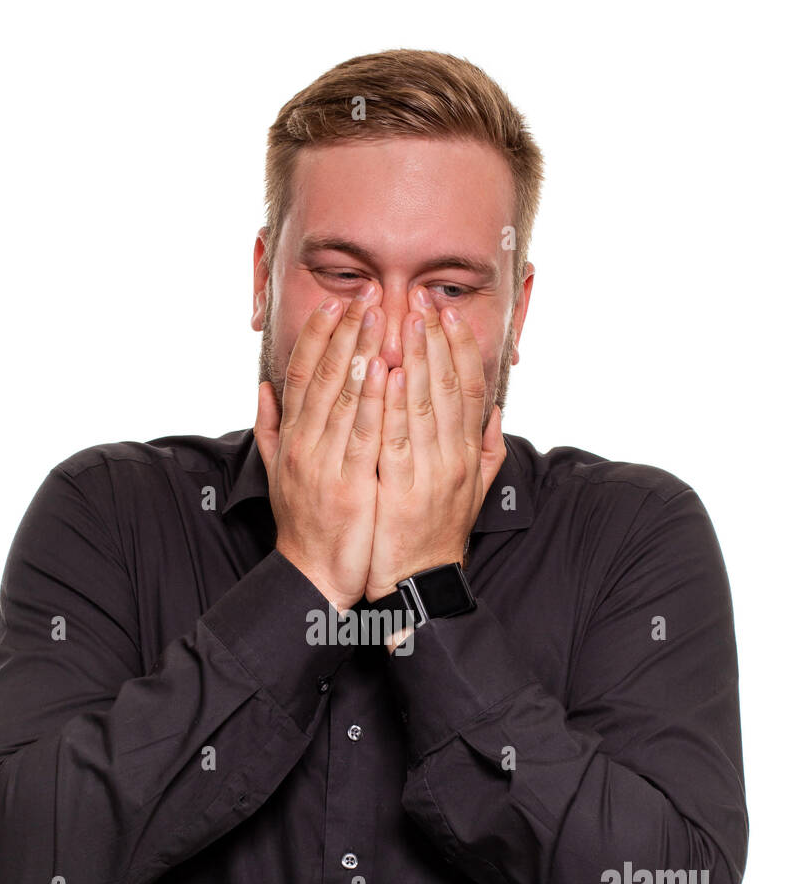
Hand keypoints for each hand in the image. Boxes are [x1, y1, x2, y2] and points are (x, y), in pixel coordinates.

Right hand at [254, 288, 386, 610]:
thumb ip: (270, 427)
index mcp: (291, 438)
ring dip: (360, 353)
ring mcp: (324, 465)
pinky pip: (362, 437)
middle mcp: (303, 446)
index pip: (301, 375)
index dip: (317, 336)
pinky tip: (385, 371)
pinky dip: (372, 402)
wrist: (312, 575)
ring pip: (341, 399)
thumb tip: (263, 387)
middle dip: (344, 331)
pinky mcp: (348, 486)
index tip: (333, 303)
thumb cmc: (304, 523)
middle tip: (363, 294)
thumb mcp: (278, 471)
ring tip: (376, 317)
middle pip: (323, 377)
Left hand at [364, 288, 506, 602]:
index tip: (450, 314)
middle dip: (437, 339)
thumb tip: (496, 412)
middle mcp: (455, 459)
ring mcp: (429, 473)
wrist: (419, 584)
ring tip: (407, 320)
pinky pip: (396, 437)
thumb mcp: (474, 492)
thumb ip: (486, 450)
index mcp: (470, 455)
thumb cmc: (438, 534)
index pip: (473, 390)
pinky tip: (387, 371)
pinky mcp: (400, 488)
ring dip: (417, 358)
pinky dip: (393, 402)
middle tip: (423, 300)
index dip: (463, 349)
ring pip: (426, 404)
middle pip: (451, 387)